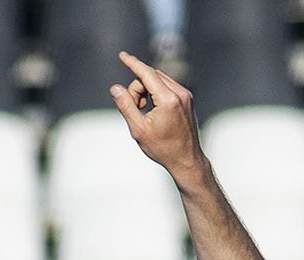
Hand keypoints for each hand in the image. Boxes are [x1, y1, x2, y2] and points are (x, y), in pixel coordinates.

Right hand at [110, 52, 203, 178]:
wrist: (187, 160)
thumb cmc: (162, 148)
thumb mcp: (138, 129)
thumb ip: (126, 106)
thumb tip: (115, 88)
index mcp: (168, 100)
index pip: (147, 73)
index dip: (132, 63)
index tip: (122, 55)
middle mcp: (180, 93)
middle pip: (151, 76)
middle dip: (137, 87)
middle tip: (133, 108)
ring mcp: (186, 95)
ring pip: (159, 80)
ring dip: (146, 90)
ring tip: (143, 111)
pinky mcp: (187, 98)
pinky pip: (167, 86)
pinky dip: (156, 92)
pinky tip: (152, 110)